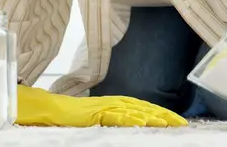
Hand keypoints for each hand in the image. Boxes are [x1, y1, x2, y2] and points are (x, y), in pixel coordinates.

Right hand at [16, 85, 187, 127]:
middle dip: (163, 114)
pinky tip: (142, 123)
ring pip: (132, 111)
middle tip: (182, 123)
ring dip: (152, 116)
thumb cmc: (67, 116)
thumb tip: (129, 124)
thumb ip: (110, 118)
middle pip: (142, 107)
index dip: (160, 112)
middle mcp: (110, 102)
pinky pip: (113, 116)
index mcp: (112, 103)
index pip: (141, 106)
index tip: (177, 120)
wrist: (44, 109)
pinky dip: (129, 119)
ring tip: (169, 124)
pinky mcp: (92, 113)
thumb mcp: (94, 119)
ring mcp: (101, 107)